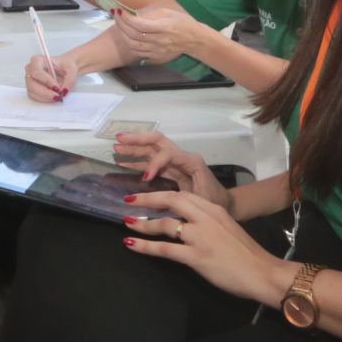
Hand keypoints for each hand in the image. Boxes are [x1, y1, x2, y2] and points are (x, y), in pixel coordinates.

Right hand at [24, 51, 78, 102]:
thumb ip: (70, 80)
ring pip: (32, 92)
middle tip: (58, 96)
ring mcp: (29, 79)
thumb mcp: (72, 69)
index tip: (57, 88)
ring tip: (57, 97)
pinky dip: (44, 100)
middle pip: (31, 84)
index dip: (46, 81)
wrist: (65, 69)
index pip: (37, 72)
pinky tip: (53, 97)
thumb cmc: (66, 65)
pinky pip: (34, 97)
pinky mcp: (31, 88)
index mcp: (37, 60)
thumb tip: (63, 92)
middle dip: (45, 93)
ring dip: (45, 98)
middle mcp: (30, 69)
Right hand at [109, 131, 229, 205]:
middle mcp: (182, 157)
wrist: (225, 203)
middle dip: (138, 140)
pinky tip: (122, 161)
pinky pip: (151, 162)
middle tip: (119, 139)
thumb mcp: (201, 199)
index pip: (167, 154)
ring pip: (151, 150)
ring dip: (134, 148)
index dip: (154, 164)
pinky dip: (137, 162)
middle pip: (157, 141)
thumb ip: (181, 198)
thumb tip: (158, 202)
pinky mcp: (170, 170)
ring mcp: (175, 162)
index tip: (145, 179)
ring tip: (116, 147)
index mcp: (191, 161)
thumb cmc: (215, 201)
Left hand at [112, 3, 213, 62]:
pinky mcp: (156, 57)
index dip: (127, 18)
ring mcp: (157, 51)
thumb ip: (151, 14)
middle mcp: (160, 41)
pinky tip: (127, 35)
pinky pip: (137, 52)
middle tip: (115, 15)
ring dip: (122, 34)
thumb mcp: (169, 12)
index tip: (118, 10)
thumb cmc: (182, 22)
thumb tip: (133, 14)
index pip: (140, 25)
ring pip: (133, 45)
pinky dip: (129, 44)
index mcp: (164, 27)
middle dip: (121, 24)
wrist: (195, 40)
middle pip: (134, 35)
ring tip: (119, 25)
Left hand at [122, 191, 289, 303]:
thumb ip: (209, 223)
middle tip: (129, 201)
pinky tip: (131, 245)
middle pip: (171, 199)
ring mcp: (200, 237)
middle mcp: (206, 218)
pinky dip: (145, 246)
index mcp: (214, 210)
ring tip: (127, 224)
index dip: (163, 194)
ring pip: (164, 224)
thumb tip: (188, 226)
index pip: (184, 195)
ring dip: (143, 224)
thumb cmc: (248, 255)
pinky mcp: (196, 256)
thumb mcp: (228, 228)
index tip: (148, 197)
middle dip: (147, 199)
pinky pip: (165, 249)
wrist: (263, 272)